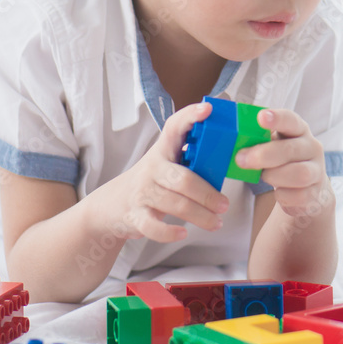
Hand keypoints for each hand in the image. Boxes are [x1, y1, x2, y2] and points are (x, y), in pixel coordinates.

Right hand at [105, 101, 228, 241]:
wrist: (111, 206)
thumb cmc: (152, 182)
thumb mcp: (167, 164)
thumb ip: (192, 158)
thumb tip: (231, 151)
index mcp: (163, 151)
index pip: (175, 127)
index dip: (190, 116)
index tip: (208, 110)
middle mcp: (152, 168)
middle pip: (184, 179)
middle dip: (208, 194)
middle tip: (225, 205)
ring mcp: (142, 192)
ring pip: (175, 204)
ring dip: (200, 216)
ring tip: (216, 222)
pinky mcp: (135, 215)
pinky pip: (152, 226)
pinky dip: (168, 232)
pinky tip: (183, 233)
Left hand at [235, 109, 329, 216]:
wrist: (306, 185)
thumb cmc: (282, 159)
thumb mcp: (272, 144)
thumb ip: (257, 139)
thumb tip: (232, 138)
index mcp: (299, 129)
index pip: (290, 120)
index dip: (276, 118)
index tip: (261, 118)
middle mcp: (311, 147)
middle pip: (290, 149)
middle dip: (264, 155)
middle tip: (240, 159)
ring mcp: (316, 170)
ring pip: (300, 174)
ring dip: (275, 176)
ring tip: (263, 176)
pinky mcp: (315, 193)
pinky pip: (299, 196)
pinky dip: (283, 196)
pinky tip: (278, 193)